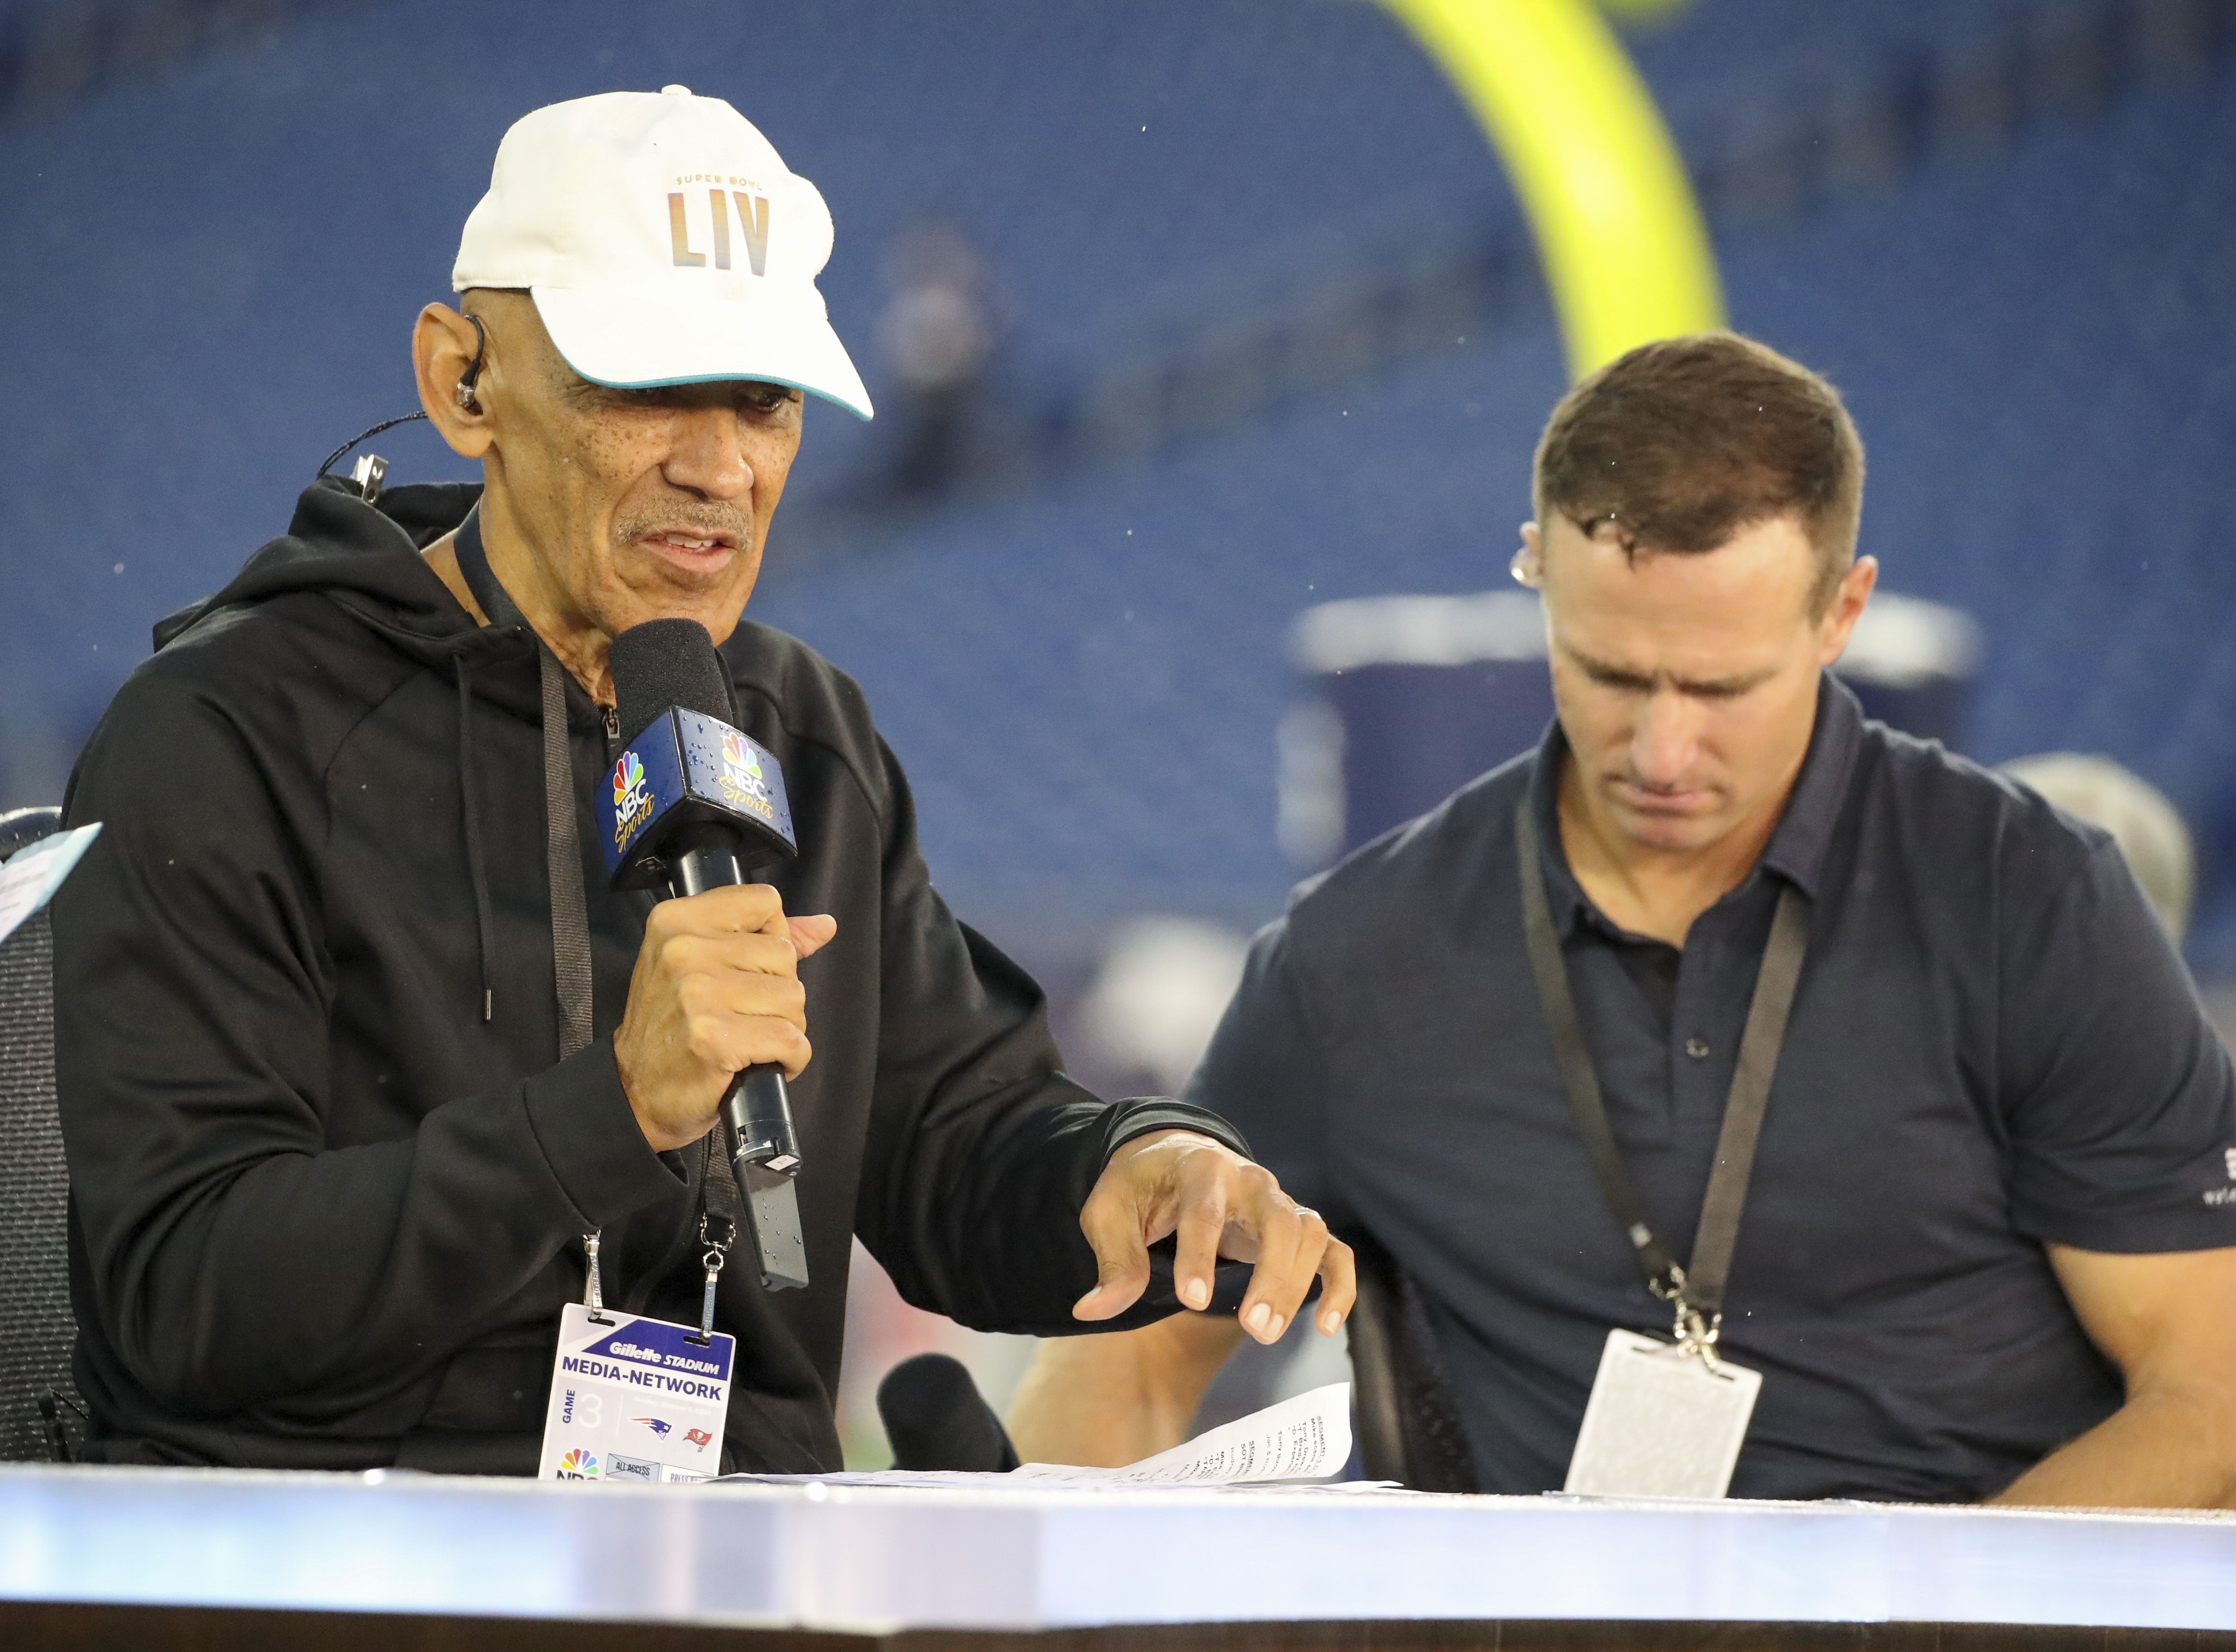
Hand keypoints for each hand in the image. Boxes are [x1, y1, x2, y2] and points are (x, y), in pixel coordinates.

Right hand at [612, 884, 835, 1152]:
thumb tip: (825, 925)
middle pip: (783, 954)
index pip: (765, 902)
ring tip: (749, 1039)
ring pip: (793, 997)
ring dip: (784, 1026)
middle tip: (743, 1015)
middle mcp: (684, 950)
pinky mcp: (717, 1039)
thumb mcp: (701, 965)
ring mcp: (699, 994)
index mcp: (678, 920)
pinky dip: (790, 1058)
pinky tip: (760, 1062)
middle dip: (777, 990)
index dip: (771, 938)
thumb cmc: (673, 1027)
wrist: (636, 1090)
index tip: (748, 968)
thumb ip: (763, 938)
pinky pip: (791, 1039)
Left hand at [1073, 1129, 1355, 1343]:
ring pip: (1308, 1233)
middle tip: (1252, 1327)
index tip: (1192, 1299)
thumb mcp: (1110, 1213)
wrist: (1170, 1157)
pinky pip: (1333, 1250)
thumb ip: (1113, 1260)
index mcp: (1199, 1168)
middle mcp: (1248, 1179)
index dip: (1200, 1254)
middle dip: (1270, 1274)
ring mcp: (1277, 1200)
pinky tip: (1327, 1326)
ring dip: (1296, 1285)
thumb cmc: (1139, 1187)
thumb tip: (1094, 1309)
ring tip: (1266, 1333)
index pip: (1204, 1209)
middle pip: (1277, 1219)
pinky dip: (1338, 1284)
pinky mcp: (1293, 1225)